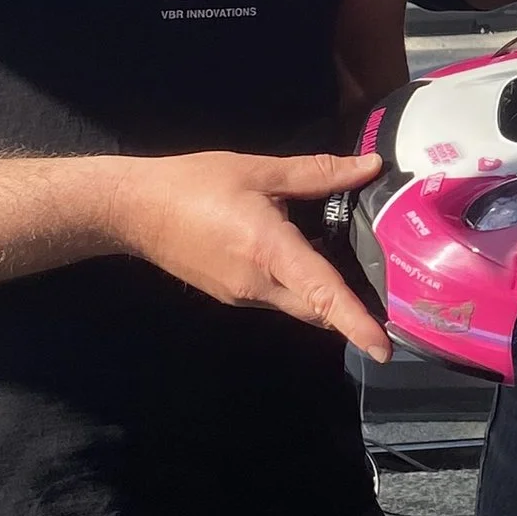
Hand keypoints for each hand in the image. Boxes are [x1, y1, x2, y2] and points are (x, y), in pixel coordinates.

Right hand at [105, 148, 391, 356]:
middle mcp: (258, 286)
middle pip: (316, 309)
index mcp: (270, 253)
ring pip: (295, 304)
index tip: (382, 349)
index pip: (323, 295)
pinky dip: (296, 283)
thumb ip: (318, 173)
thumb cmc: (194, 184)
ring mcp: (242, 296)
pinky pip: (275, 296)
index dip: (355, 323)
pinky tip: (301, 252)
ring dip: (320, 292)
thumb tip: (370, 166)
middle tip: (382, 291)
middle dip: (348, 308)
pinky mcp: (230, 295)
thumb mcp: (259, 171)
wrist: (134, 210)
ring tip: (348, 260)